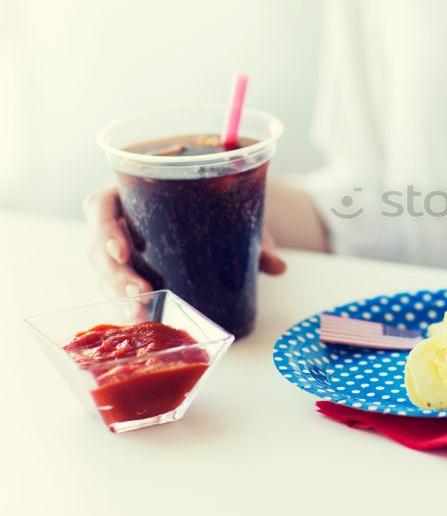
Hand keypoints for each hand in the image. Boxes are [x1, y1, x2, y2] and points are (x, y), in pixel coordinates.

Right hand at [83, 186, 285, 297]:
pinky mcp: (130, 274)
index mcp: (131, 194)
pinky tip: (139, 321)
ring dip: (118, 296)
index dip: (103, 227)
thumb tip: (279, 267)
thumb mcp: (233, 214)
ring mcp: (121, 252)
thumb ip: (254, 238)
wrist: (219, 214)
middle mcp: (119, 223)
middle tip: (140, 292)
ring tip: (141, 313)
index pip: (100, 206)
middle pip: (99, 248)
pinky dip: (126, 307)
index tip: (121, 249)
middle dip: (115, 274)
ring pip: (105, 275)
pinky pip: (117, 291)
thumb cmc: (214, 206)